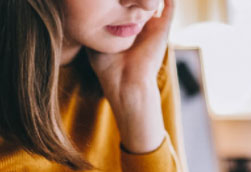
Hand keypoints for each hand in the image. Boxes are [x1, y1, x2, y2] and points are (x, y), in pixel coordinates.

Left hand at [87, 0, 174, 152]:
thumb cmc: (108, 68)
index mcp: (127, 28)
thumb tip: (80, 10)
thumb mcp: (95, 41)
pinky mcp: (164, 28)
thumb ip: (93, 24)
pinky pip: (170, 5)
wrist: (126, 83)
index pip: (126, 4)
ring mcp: (153, 26)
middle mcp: (141, 25)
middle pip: (140, 0)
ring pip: (154, 0)